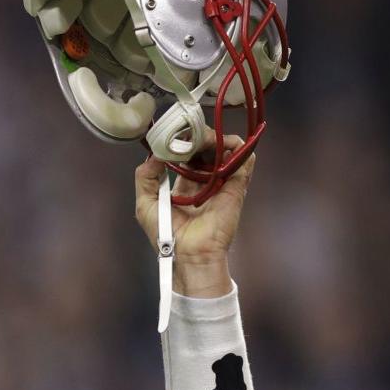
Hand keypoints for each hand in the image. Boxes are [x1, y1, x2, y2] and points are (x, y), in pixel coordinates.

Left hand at [133, 136, 256, 271]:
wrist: (190, 254)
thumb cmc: (167, 234)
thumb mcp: (145, 204)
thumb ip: (145, 177)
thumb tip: (156, 153)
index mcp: (185, 184)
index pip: (187, 155)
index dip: (183, 142)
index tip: (176, 135)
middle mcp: (205, 181)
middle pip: (206, 149)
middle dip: (198, 138)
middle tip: (191, 136)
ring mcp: (223, 182)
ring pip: (225, 150)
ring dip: (216, 139)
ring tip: (205, 140)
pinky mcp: (237, 186)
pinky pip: (245, 161)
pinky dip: (239, 148)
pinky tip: (225, 145)